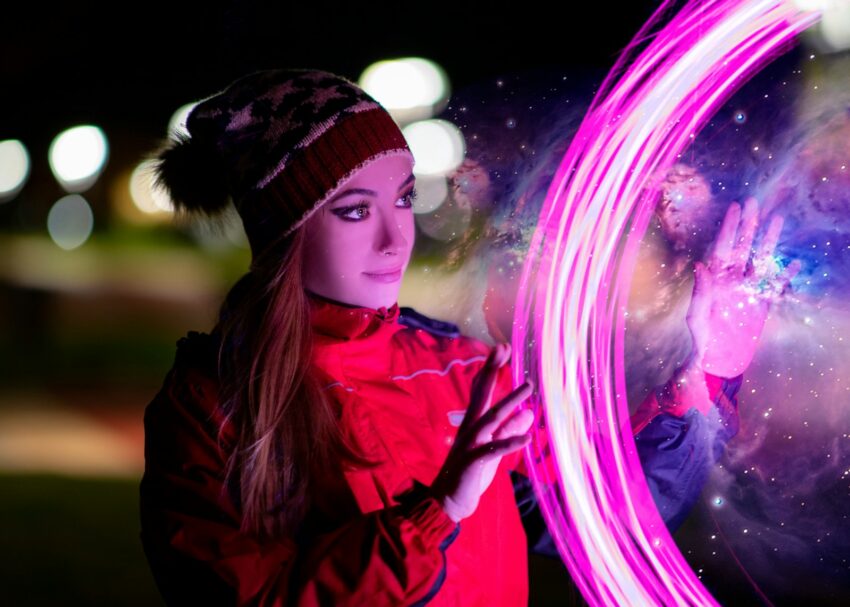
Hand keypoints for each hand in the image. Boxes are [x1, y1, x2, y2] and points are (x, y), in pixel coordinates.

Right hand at [430, 343, 534, 521]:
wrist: (448, 502)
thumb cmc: (471, 474)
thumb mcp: (495, 449)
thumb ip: (510, 429)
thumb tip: (529, 411)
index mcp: (474, 423)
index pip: (482, 390)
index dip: (491, 369)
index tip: (502, 348)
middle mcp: (470, 428)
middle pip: (481, 394)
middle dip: (492, 371)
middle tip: (502, 348)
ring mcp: (470, 444)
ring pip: (491, 418)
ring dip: (510, 401)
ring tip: (529, 387)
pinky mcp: (472, 462)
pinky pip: (493, 450)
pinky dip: (509, 443)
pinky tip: (526, 439)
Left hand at [685, 196, 800, 377]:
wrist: (714, 360)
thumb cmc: (698, 338)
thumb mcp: (696, 315)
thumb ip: (701, 291)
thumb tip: (701, 265)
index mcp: (714, 279)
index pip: (722, 248)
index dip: (729, 228)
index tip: (735, 208)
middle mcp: (731, 280)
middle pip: (742, 247)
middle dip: (748, 225)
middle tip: (754, 202)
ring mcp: (748, 290)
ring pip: (761, 260)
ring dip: (768, 241)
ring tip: (777, 220)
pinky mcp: (762, 304)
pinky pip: (775, 286)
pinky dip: (785, 275)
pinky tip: (794, 263)